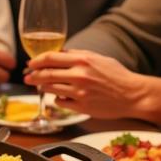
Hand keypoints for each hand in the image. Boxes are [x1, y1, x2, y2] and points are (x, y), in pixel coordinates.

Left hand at [24, 49, 160, 121]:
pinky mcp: (82, 107)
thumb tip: (58, 54)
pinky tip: (61, 96)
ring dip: (43, 87)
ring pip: (51, 89)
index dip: (36, 61)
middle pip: (46, 74)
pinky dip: (58, 99)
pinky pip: (61, 102)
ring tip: (41, 86)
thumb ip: (77, 55)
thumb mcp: (98, 58)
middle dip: (33, 76)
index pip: (50, 58)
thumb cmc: (117, 75)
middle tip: (27, 78)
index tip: (30, 64)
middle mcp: (80, 75)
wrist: (133, 95)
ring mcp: (80, 93)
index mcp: (83, 60)